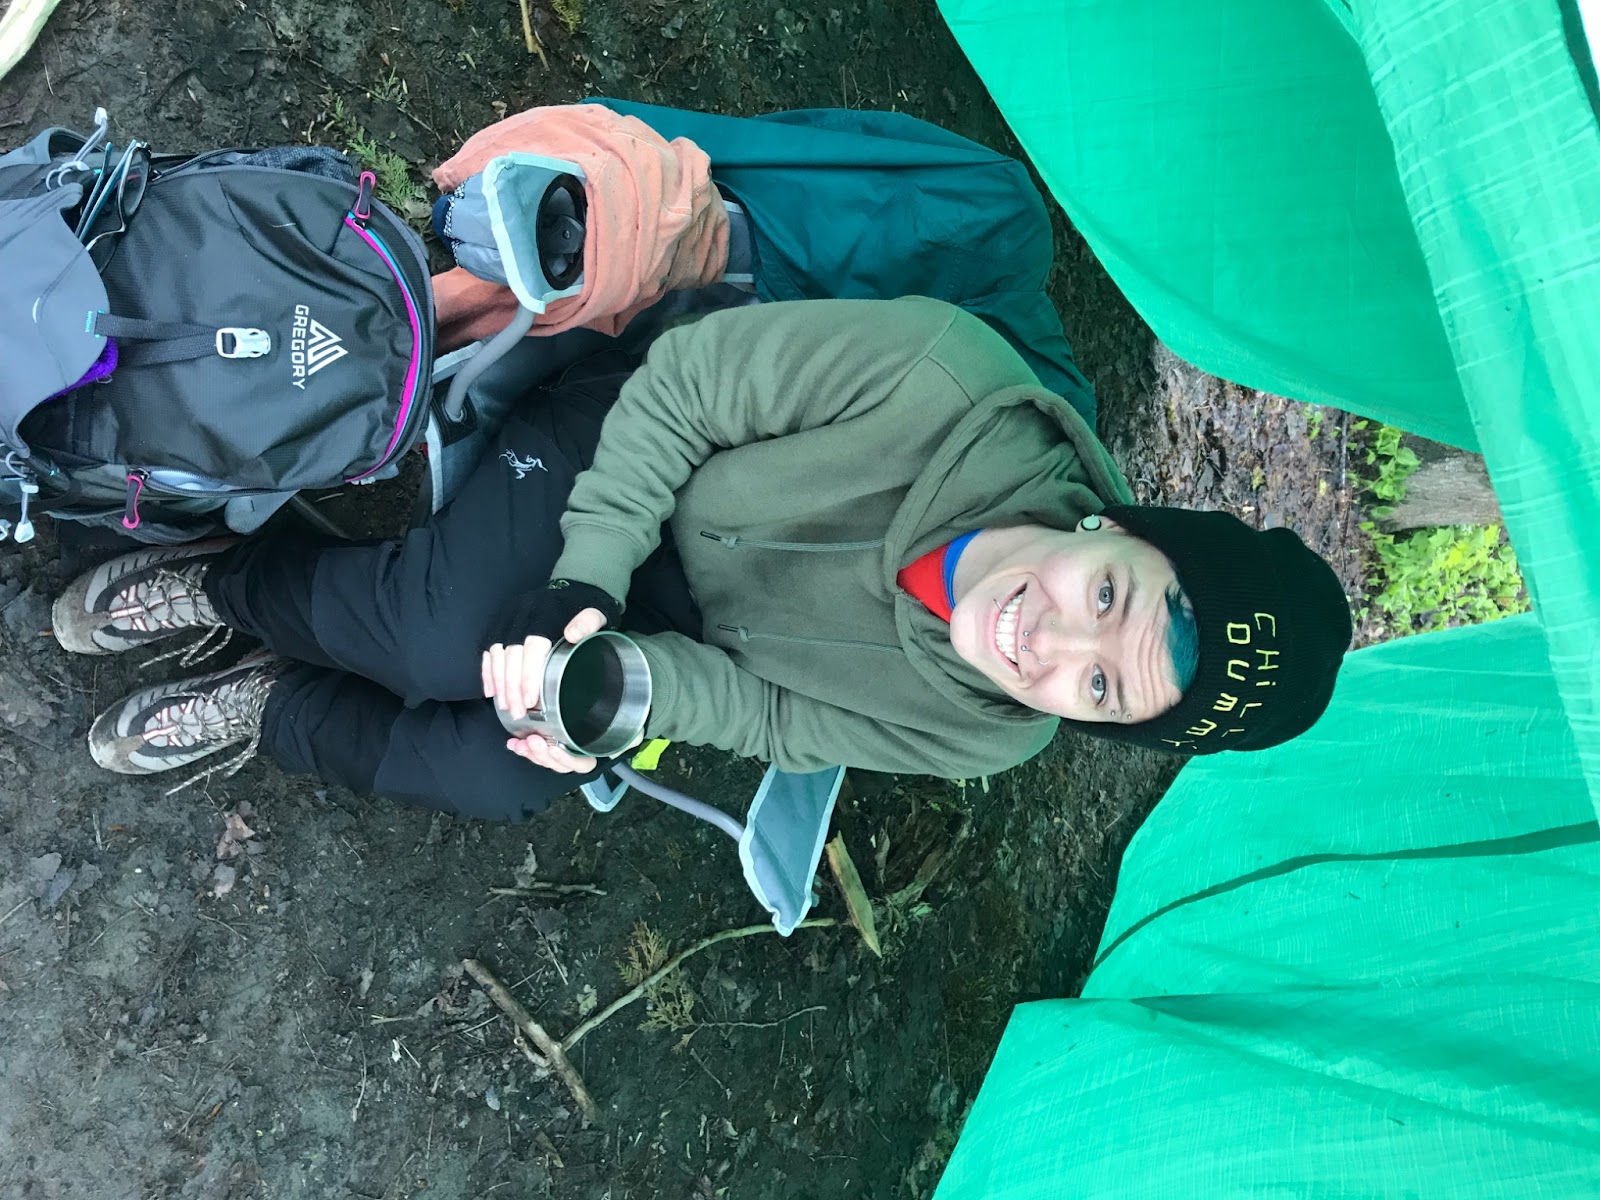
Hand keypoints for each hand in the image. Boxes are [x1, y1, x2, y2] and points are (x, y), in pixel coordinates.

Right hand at [482, 607, 610, 771]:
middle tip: (517, 711)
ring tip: (504, 706)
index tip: (530, 700)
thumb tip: (573, 634)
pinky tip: (491, 690)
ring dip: (498, 682)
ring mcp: (509, 618)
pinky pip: (488, 649)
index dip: (528, 675)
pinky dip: (487, 670)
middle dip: (511, 686)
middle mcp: (523, 614)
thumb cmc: (585, 606)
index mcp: (545, 613)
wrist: (574, 586)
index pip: (532, 648)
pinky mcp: (501, 623)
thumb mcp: (596, 612)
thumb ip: (587, 622)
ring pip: (496, 653)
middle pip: (511, 654)